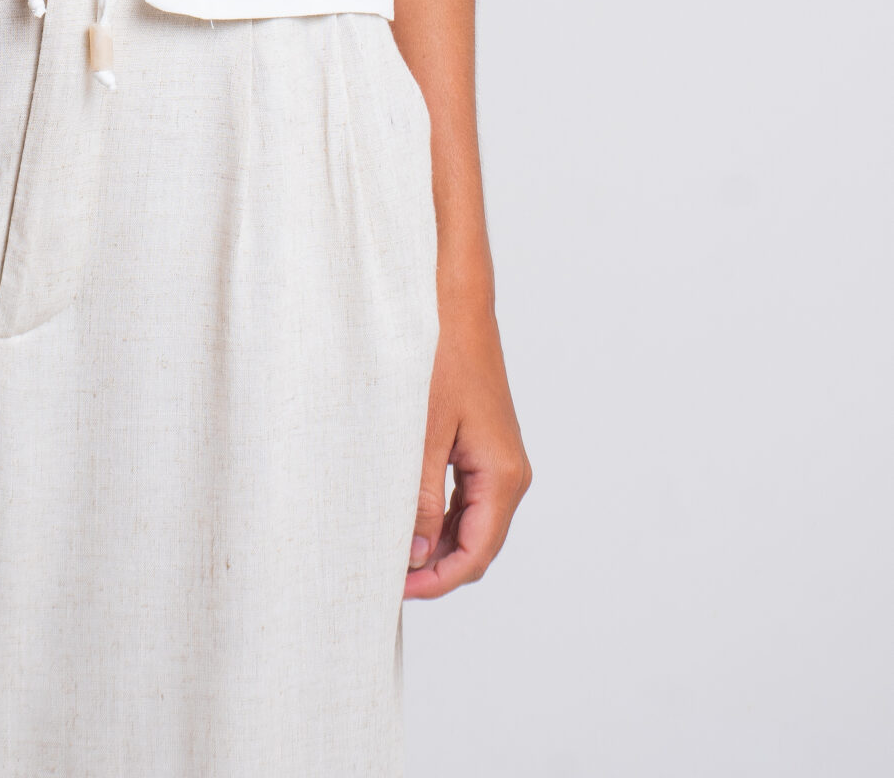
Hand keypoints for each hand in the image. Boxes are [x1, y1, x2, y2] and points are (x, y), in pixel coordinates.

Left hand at [406, 289, 530, 595]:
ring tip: (390, 551)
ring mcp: (499, 461)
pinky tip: (406, 517)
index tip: (396, 590)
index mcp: (503, 476)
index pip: (476, 554)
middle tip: (385, 576)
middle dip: (435, 568)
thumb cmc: (440, 358)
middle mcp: (509, 474)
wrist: (456, 305)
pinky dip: (440, 517)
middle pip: (477, 545)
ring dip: (436, 544)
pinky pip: (466, 498)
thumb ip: (422, 497)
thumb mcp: (423, 433)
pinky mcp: (484, 447)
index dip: (438, 581)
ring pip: (471, 524)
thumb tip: (416, 553)